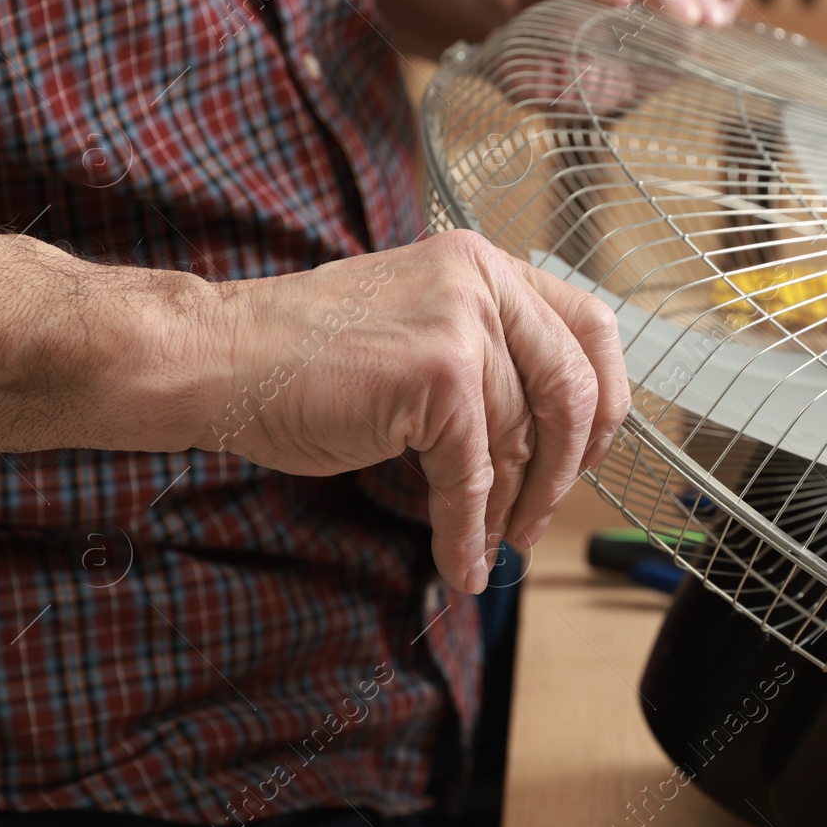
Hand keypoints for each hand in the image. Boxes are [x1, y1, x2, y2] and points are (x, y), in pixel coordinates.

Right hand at [198, 230, 629, 594]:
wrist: (220, 356)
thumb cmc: (304, 354)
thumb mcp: (418, 327)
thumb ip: (485, 355)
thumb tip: (548, 437)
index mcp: (485, 265)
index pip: (590, 328)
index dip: (605, 400)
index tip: (591, 452)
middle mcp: (482, 283)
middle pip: (573, 389)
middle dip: (569, 467)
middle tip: (541, 514)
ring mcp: (463, 326)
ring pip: (522, 441)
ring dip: (510, 508)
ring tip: (493, 542)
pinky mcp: (439, 378)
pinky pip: (473, 476)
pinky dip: (469, 529)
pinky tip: (461, 561)